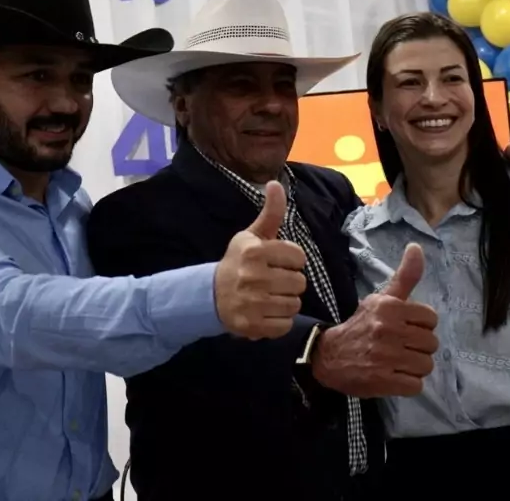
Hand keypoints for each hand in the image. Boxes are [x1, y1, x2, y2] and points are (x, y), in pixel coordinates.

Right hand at [214, 181, 306, 339]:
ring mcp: (252, 303)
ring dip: (286, 302)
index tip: (277, 262)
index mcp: (255, 251)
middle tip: (272, 281)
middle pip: (299, 282)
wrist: (209, 294)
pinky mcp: (252, 325)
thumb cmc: (237, 262)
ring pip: (294, 304)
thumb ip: (270, 212)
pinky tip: (265, 312)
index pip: (298, 257)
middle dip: (289, 282)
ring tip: (269, 297)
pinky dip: (279, 321)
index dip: (291, 260)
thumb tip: (276, 183)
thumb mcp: (251, 235)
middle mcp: (253, 276)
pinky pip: (285, 325)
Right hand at [311, 243, 438, 397]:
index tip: (404, 328)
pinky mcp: (383, 381)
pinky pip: (416, 385)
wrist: (328, 355)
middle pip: (431, 344)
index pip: (430, 319)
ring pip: (426, 365)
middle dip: (418, 347)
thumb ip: (404, 277)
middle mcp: (388, 330)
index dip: (420, 326)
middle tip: (400, 347)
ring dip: (414, 367)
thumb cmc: (360, 326)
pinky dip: (407, 383)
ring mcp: (386, 357)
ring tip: (397, 362)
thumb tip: (417, 247)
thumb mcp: (380, 299)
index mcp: (389, 308)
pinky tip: (393, 376)